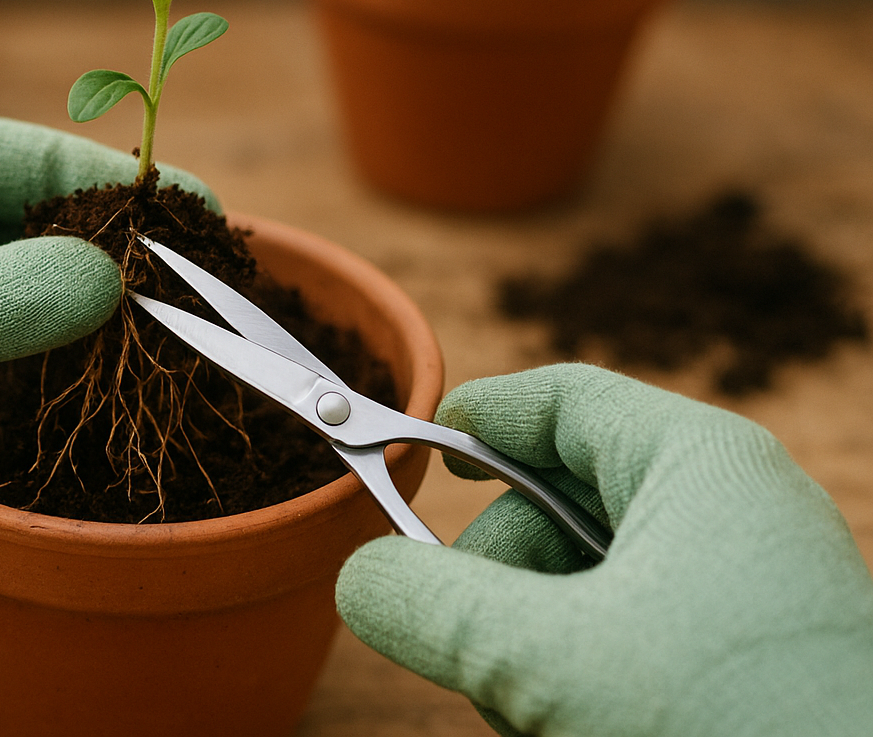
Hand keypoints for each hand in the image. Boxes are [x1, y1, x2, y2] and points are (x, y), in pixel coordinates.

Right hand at [336, 364, 872, 736]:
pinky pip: (628, 634)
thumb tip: (361, 580)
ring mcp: (742, 588)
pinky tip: (573, 723)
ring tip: (537, 707)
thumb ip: (434, 607)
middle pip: (562, 498)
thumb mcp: (554, 661)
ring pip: (589, 580)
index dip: (478, 422)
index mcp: (698, 464)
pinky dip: (579, 671)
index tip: (411, 455)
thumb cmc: (740, 723)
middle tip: (469, 642)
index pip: (563, 400)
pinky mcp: (743, 658)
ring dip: (531, 637)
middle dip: (498, 571)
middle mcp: (727, 510)